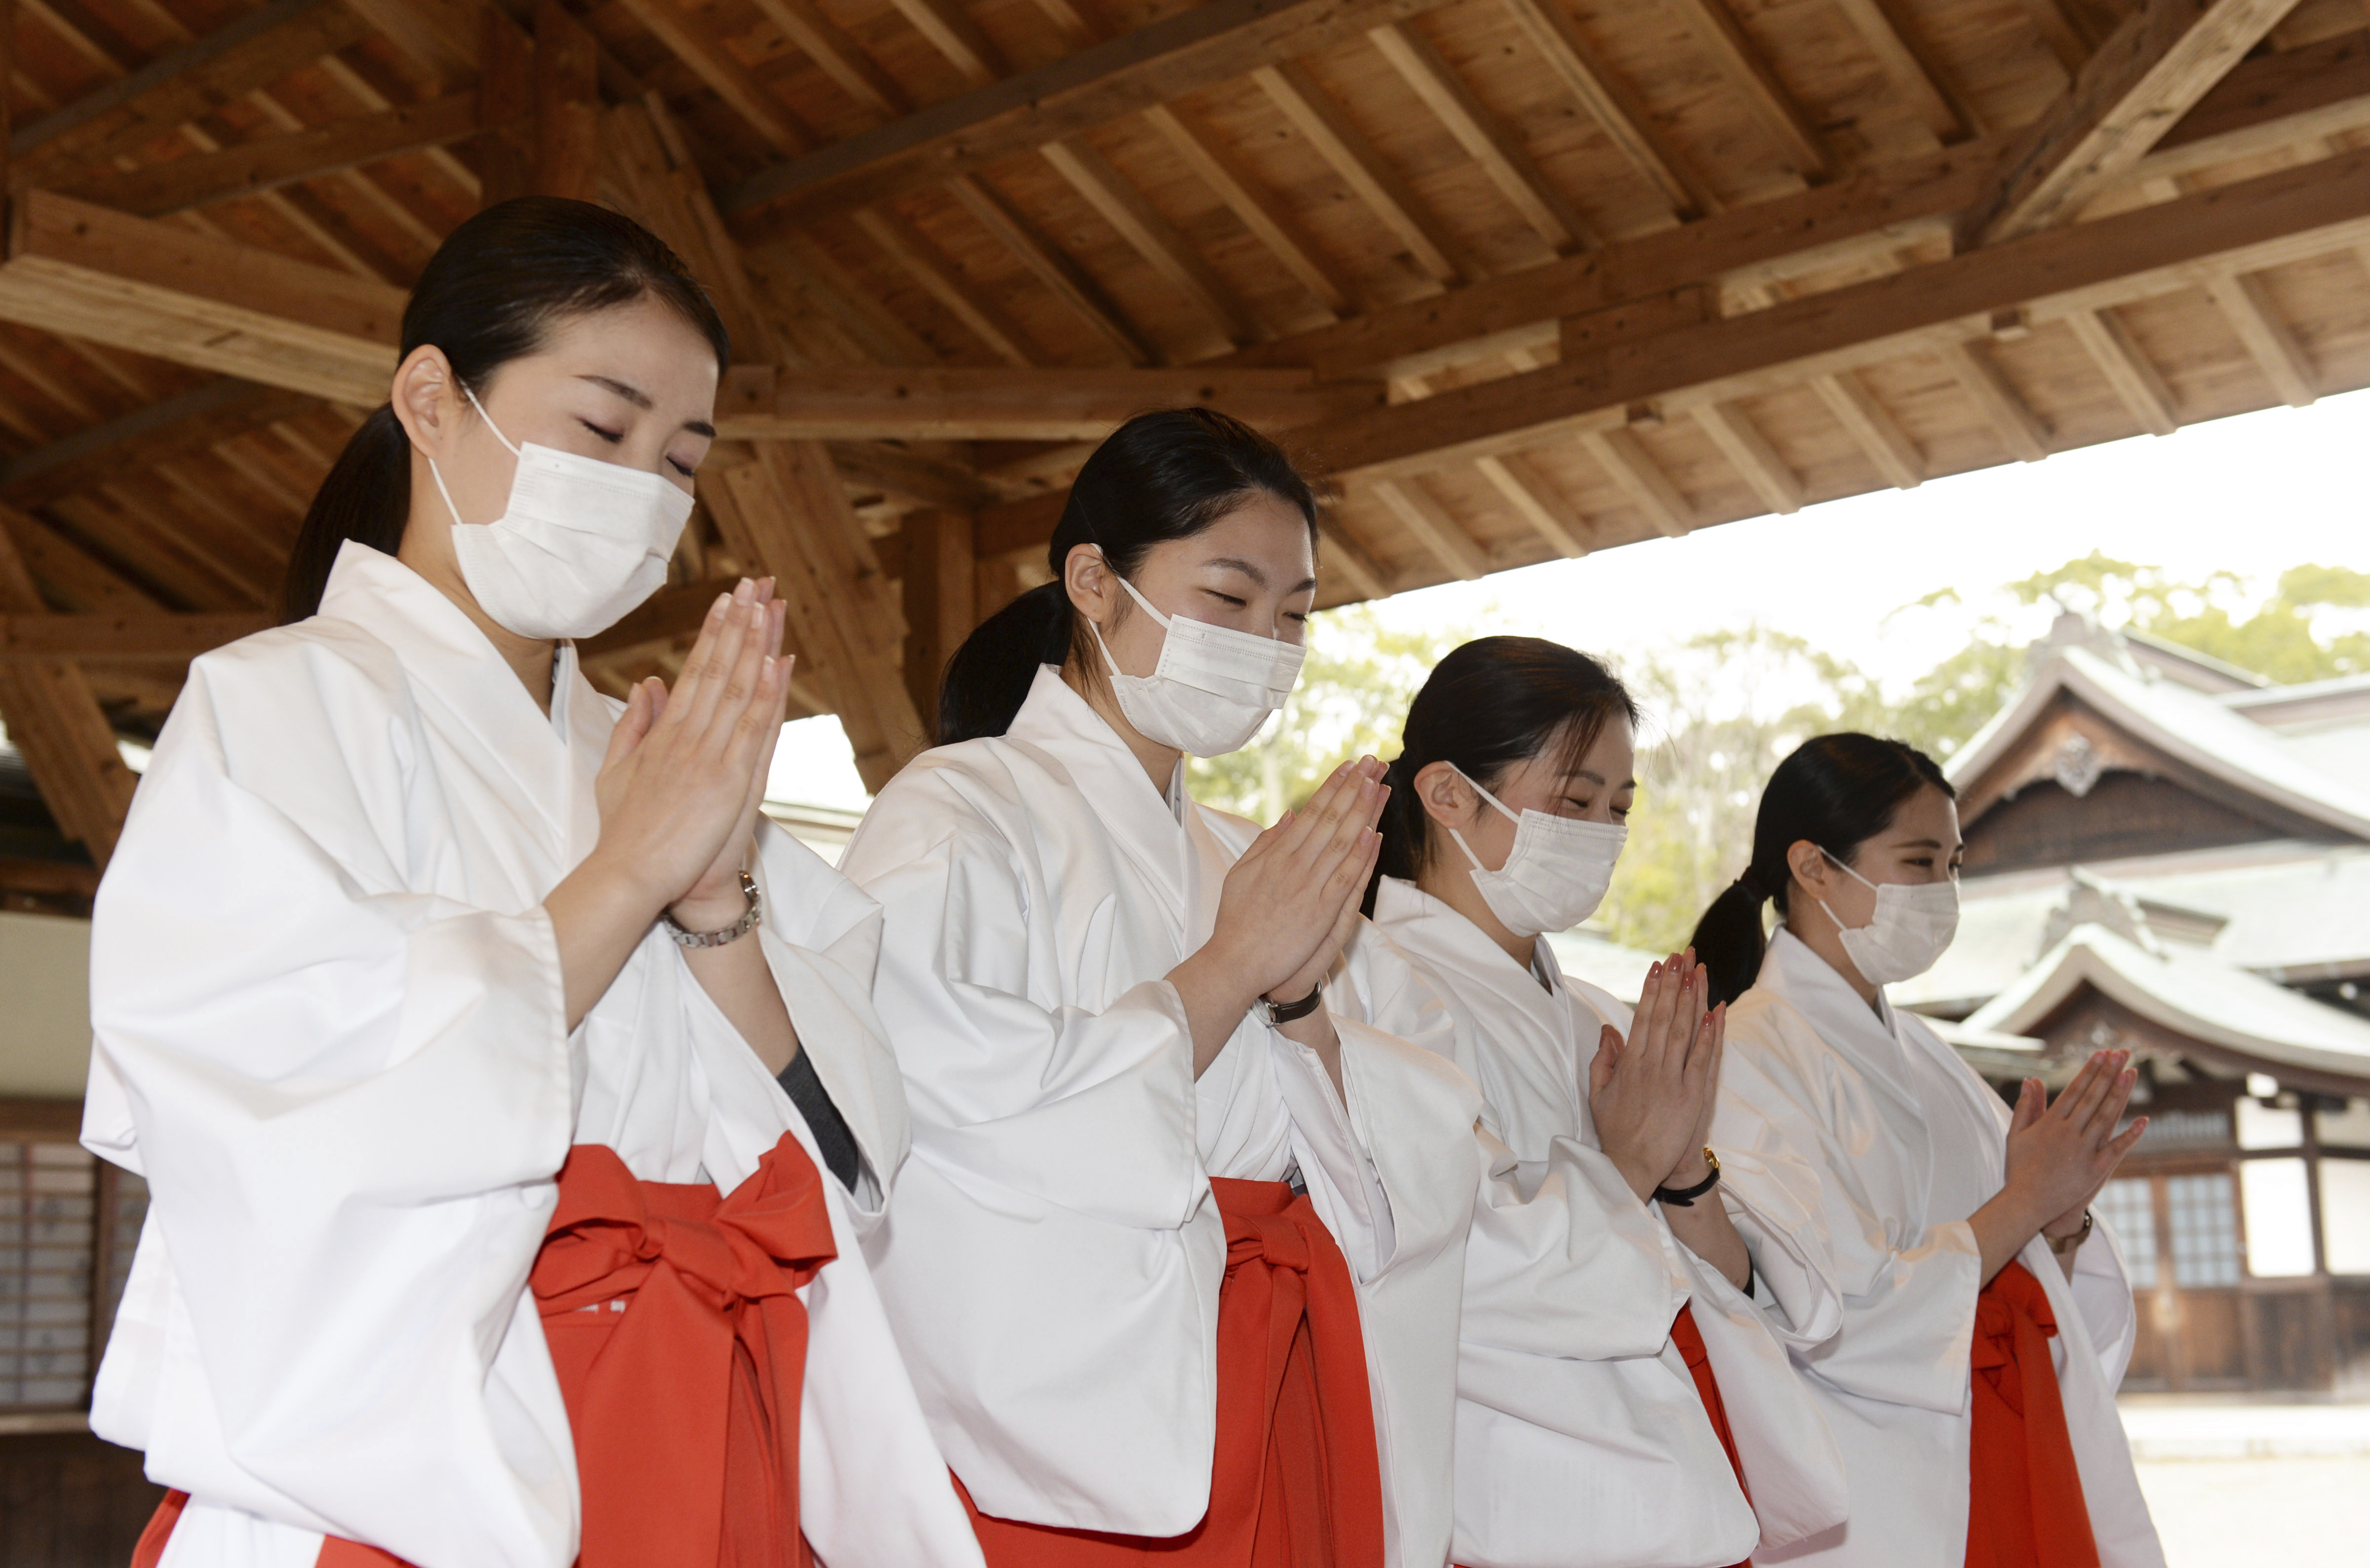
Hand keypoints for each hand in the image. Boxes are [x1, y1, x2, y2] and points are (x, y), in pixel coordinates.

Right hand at [590, 578, 791, 918]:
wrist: (630, 876)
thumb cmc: (625, 831)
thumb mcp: (616, 771)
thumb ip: (633, 724)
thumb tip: (646, 683)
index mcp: (665, 733)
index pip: (695, 671)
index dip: (715, 632)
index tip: (730, 599)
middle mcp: (688, 736)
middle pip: (719, 667)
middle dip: (740, 622)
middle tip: (758, 581)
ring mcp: (709, 756)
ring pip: (739, 688)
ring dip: (757, 643)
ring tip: (771, 604)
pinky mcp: (730, 781)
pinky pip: (753, 728)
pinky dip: (767, 693)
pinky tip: (778, 661)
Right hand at [1203, 757, 1385, 1004]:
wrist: (1235, 960)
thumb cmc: (1236, 919)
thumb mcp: (1241, 872)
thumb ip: (1266, 843)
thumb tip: (1290, 815)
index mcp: (1278, 854)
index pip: (1312, 812)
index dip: (1333, 787)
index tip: (1350, 766)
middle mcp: (1295, 865)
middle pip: (1331, 819)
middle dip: (1354, 789)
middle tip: (1374, 763)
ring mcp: (1309, 887)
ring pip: (1341, 842)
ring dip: (1362, 812)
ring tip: (1378, 785)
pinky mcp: (1321, 912)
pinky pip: (1345, 879)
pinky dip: (1360, 856)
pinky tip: (1374, 833)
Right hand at [1590, 954, 1723, 1201]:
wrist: (1632, 1166)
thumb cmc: (1616, 1132)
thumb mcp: (1599, 1094)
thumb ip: (1603, 1060)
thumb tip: (1608, 1030)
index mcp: (1629, 1064)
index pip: (1642, 1018)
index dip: (1651, 990)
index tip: (1658, 966)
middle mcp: (1651, 1067)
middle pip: (1664, 1017)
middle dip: (1673, 984)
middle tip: (1681, 956)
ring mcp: (1672, 1080)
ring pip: (1683, 1031)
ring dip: (1691, 1000)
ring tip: (1697, 972)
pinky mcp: (1692, 1096)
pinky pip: (1702, 1060)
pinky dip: (1709, 1036)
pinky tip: (1715, 1013)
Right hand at [2004, 1051, 2147, 1231]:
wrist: (2026, 1203)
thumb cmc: (2019, 1168)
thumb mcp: (2016, 1134)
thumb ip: (2026, 1106)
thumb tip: (2033, 1079)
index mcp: (2050, 1123)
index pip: (2074, 1090)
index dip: (2089, 1071)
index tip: (2101, 1053)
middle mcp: (2068, 1133)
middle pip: (2092, 1097)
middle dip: (2108, 1073)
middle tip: (2122, 1053)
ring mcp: (2083, 1151)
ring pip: (2106, 1117)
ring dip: (2120, 1094)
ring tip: (2132, 1073)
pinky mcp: (2095, 1170)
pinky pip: (2116, 1150)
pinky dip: (2130, 1135)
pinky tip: (2144, 1120)